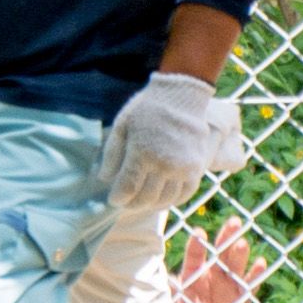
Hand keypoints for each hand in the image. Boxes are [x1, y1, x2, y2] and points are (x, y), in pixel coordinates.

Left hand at [100, 72, 242, 214]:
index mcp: (142, 153)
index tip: (113, 199)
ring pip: (165, 199)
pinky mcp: (197, 168)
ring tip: (141, 203)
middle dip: (132, 204)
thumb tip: (104, 179)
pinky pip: (185, 194)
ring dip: (150, 205)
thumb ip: (111, 154)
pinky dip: (172, 201)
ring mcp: (183, 168)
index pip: (128, 188)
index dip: (118, 198)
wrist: (182, 97)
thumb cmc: (147, 110)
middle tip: (125, 203)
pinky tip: (162, 200)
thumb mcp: (121, 126)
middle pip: (145, 198)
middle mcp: (164, 164)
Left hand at [174, 217, 265, 302]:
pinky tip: (261, 263)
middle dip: (226, 237)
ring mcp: (228, 285)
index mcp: (193, 275)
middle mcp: (212, 275)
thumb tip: (171, 295)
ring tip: (242, 243)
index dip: (197, 246)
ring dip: (239, 254)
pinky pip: (249, 284)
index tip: (199, 232)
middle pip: (220, 253)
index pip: (195, 257)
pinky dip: (255, 274)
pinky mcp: (242, 297)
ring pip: (235, 265)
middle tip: (234, 222)